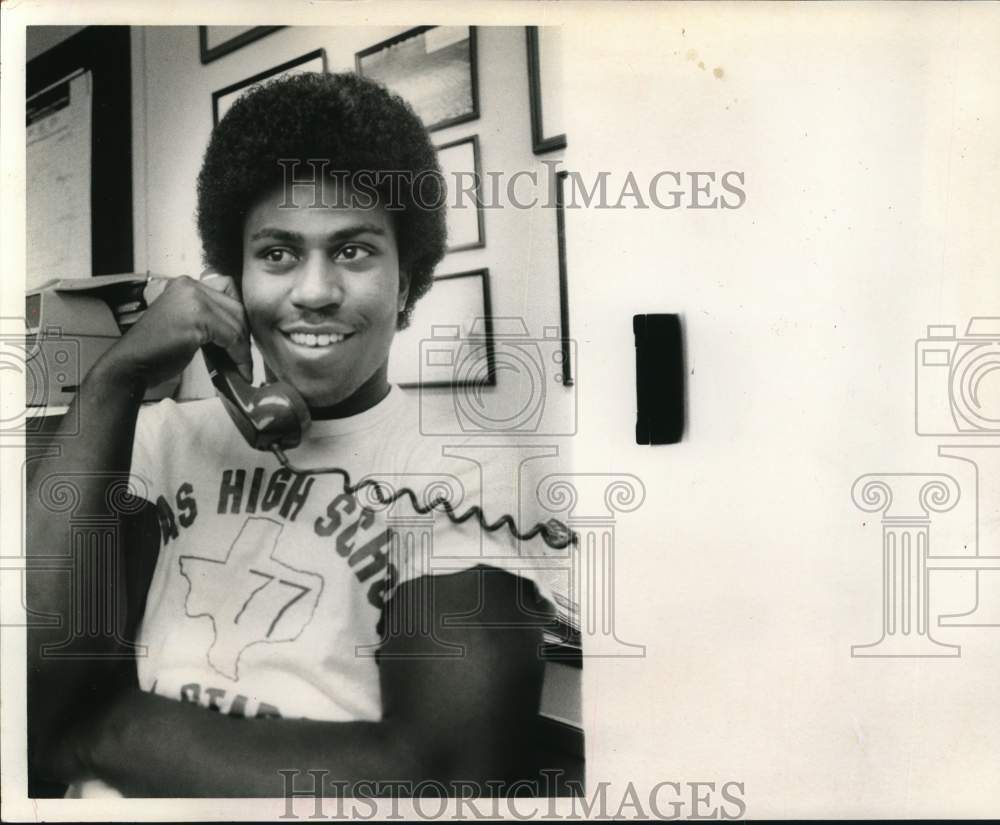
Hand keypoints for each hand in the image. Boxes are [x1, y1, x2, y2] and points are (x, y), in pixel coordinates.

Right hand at [97, 272, 252, 390]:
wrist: (131, 364)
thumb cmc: (156, 350)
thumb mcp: (185, 323)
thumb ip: (209, 318)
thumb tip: (241, 332)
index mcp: (186, 285)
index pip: (229, 292)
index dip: (240, 318)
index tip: (242, 341)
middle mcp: (190, 286)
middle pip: (237, 307)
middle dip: (245, 336)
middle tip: (245, 358)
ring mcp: (193, 300)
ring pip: (238, 323)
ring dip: (244, 350)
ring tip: (243, 368)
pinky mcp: (197, 319)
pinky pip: (232, 337)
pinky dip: (240, 356)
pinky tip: (239, 370)